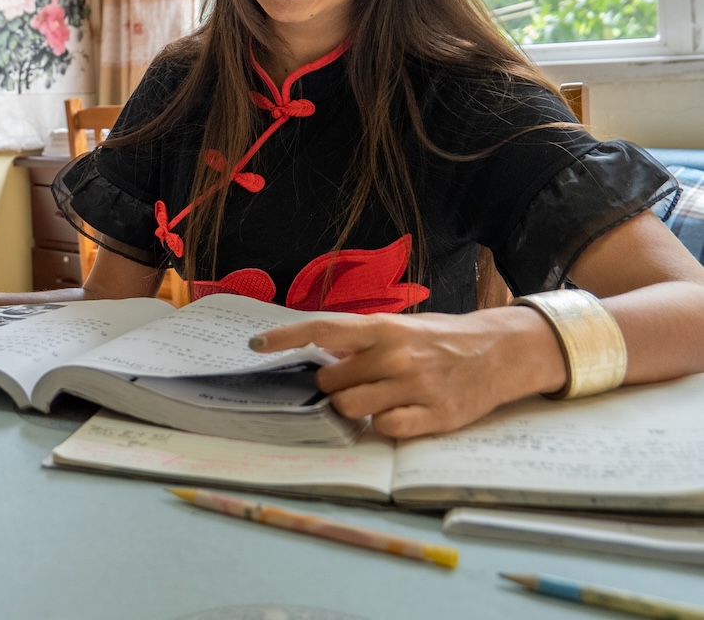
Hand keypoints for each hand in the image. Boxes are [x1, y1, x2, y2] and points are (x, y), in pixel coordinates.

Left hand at [251, 308, 565, 437]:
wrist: (500, 351)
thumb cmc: (440, 340)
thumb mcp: (399, 328)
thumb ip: (360, 342)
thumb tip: (316, 356)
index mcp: (384, 328)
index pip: (323, 329)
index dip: (286, 337)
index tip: (256, 344)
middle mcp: (396, 355)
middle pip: (331, 382)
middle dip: (334, 385)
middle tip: (356, 381)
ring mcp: (415, 387)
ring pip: (351, 408)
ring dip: (354, 408)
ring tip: (378, 397)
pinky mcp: (434, 416)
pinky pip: (385, 428)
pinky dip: (383, 425)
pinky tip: (398, 412)